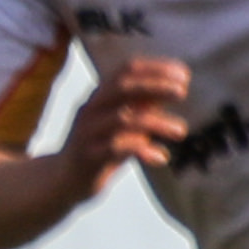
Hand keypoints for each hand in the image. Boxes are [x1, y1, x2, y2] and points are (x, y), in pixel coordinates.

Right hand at [58, 57, 187, 196]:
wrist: (64, 180)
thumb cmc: (102, 147)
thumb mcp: (125, 123)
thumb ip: (145, 106)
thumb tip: (177, 87)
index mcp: (101, 96)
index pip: (126, 71)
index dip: (155, 69)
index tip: (184, 74)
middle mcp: (92, 109)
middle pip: (122, 88)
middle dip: (154, 86)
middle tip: (182, 92)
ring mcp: (88, 132)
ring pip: (123, 119)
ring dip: (156, 123)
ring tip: (181, 131)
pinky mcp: (88, 156)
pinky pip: (116, 149)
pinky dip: (142, 150)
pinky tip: (161, 158)